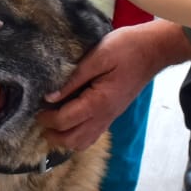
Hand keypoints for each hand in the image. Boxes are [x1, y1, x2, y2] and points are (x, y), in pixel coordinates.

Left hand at [36, 25, 174, 149]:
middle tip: (40, 118)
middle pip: (72, 141)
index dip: (46, 118)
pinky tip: (68, 120)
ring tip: (52, 122)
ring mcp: (110, 118)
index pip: (65, 121)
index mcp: (99, 102)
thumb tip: (50, 97)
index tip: (36, 108)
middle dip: (52, 134)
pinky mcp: (112, 115)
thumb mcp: (97, 56)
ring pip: (82, 143)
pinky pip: (91, 135)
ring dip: (64, 138)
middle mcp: (104, 116)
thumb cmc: (126, 48)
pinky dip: (76, 134)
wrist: (154, 50)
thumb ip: (73, 79)